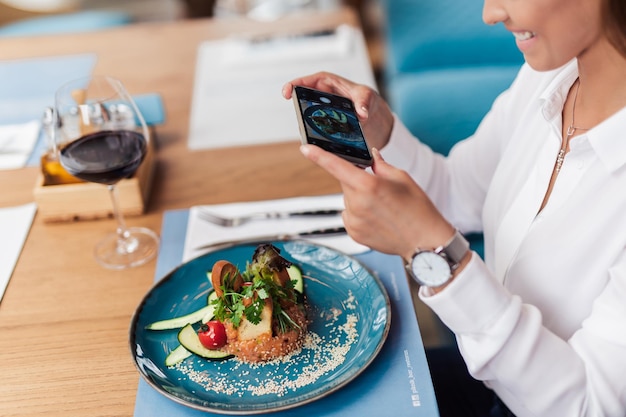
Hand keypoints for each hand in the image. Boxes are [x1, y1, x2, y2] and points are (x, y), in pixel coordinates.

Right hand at [282, 72, 394, 149]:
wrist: (376, 120)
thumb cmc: (369, 101)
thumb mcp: (369, 97)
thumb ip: (364, 102)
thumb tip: (362, 113)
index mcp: (329, 84)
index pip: (309, 82)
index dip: (295, 84)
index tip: (287, 91)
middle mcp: (322, 98)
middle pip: (305, 101)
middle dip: (299, 107)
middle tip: (298, 115)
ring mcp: (322, 113)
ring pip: (310, 118)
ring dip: (309, 125)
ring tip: (311, 131)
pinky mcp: (326, 127)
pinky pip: (317, 130)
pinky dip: (318, 136)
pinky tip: (321, 143)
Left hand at [299, 144, 454, 259]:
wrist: (424, 242)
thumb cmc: (418, 208)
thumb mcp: (402, 178)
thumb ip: (380, 165)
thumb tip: (370, 156)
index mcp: (368, 185)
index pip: (337, 166)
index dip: (319, 156)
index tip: (305, 148)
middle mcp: (357, 204)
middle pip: (346, 183)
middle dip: (357, 181)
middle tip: (380, 189)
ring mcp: (354, 221)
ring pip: (348, 200)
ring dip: (359, 199)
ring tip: (383, 208)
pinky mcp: (354, 233)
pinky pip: (350, 216)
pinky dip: (359, 214)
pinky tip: (378, 219)